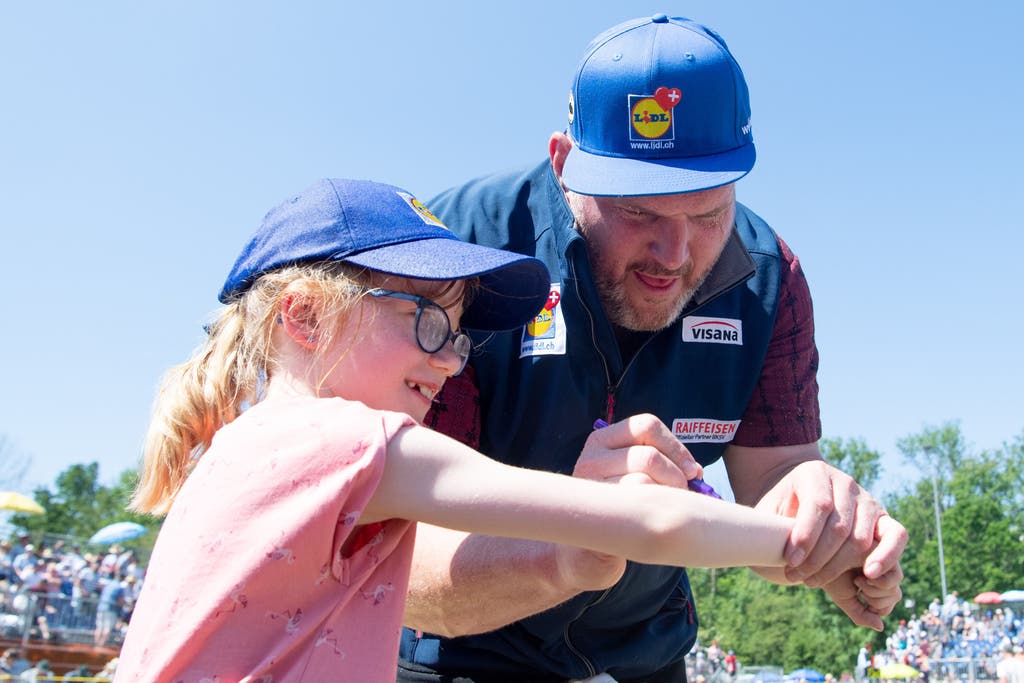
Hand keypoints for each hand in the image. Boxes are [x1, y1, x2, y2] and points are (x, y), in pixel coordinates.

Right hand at [552, 414, 701, 592]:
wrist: (585, 552)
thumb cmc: (620, 508)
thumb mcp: (634, 474)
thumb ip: (660, 463)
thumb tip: (694, 471)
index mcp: (601, 440)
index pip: (646, 426)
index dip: (676, 447)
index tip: (691, 471)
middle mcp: (590, 459)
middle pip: (650, 456)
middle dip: (676, 478)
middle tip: (680, 496)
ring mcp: (588, 488)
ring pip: (644, 481)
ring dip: (666, 499)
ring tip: (665, 509)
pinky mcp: (593, 517)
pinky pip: (635, 509)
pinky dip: (654, 516)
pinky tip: (653, 523)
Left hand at [754, 460, 905, 586]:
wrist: (797, 504)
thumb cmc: (779, 511)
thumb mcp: (767, 513)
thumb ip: (765, 528)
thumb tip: (764, 549)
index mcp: (815, 473)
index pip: (818, 505)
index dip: (805, 536)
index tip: (789, 561)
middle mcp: (845, 483)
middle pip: (839, 526)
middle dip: (816, 558)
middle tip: (794, 576)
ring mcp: (867, 500)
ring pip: (860, 538)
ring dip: (836, 566)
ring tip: (811, 580)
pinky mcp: (883, 519)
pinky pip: (896, 536)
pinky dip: (886, 557)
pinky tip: (868, 574)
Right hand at [822, 561, 903, 630]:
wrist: (819, 557)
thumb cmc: (830, 575)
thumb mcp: (844, 599)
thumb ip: (861, 615)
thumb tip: (881, 627)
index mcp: (875, 584)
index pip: (887, 605)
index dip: (876, 608)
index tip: (858, 596)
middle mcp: (883, 572)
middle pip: (895, 596)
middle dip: (876, 600)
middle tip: (857, 585)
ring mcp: (885, 561)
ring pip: (896, 590)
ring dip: (876, 591)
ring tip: (858, 579)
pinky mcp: (886, 552)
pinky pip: (896, 578)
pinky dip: (881, 583)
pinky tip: (865, 574)